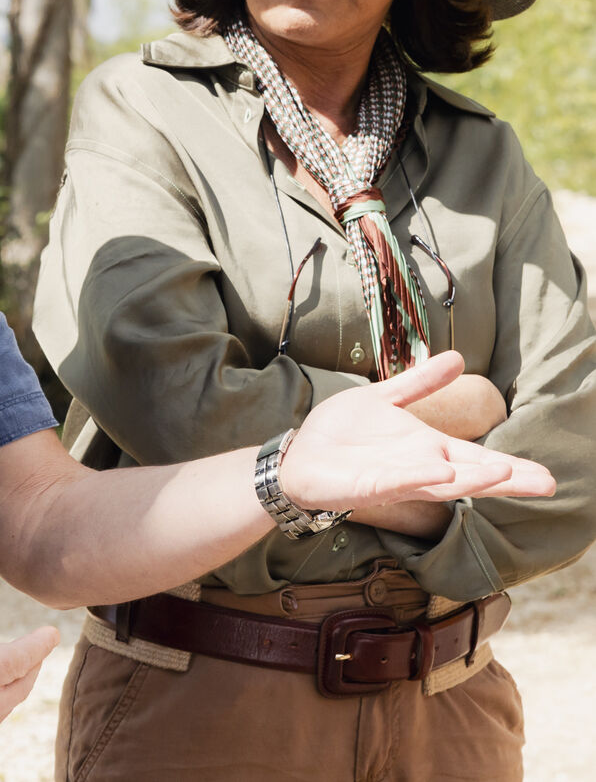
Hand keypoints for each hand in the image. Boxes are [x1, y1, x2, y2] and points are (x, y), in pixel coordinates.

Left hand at [281, 351, 554, 510]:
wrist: (298, 456)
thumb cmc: (342, 434)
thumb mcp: (384, 397)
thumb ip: (419, 382)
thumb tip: (458, 358)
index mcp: (427, 448)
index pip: (477, 459)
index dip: (510, 466)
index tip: (546, 475)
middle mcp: (420, 467)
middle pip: (471, 476)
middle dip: (507, 480)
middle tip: (545, 483)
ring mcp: (397, 479)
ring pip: (443, 484)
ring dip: (473, 480)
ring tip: (505, 474)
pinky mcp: (370, 487)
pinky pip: (400, 482)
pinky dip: (421, 479)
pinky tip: (444, 474)